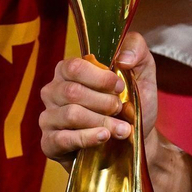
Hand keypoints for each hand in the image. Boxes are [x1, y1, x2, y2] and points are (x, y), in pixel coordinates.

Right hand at [39, 32, 161, 165]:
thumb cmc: (132, 101)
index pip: (74, 67)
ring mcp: (49, 118)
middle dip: (104, 102)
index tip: (120, 87)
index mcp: (68, 70)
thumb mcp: (142, 70)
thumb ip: (135, 48)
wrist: (134, 139)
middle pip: (72, 92)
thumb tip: (122, 58)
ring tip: (122, 128)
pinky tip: (104, 137)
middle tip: (121, 109)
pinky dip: (88, 138)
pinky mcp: (50, 143)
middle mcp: (53, 91)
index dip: (100, 78)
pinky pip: (63, 139)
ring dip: (102, 121)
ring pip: (71, 115)